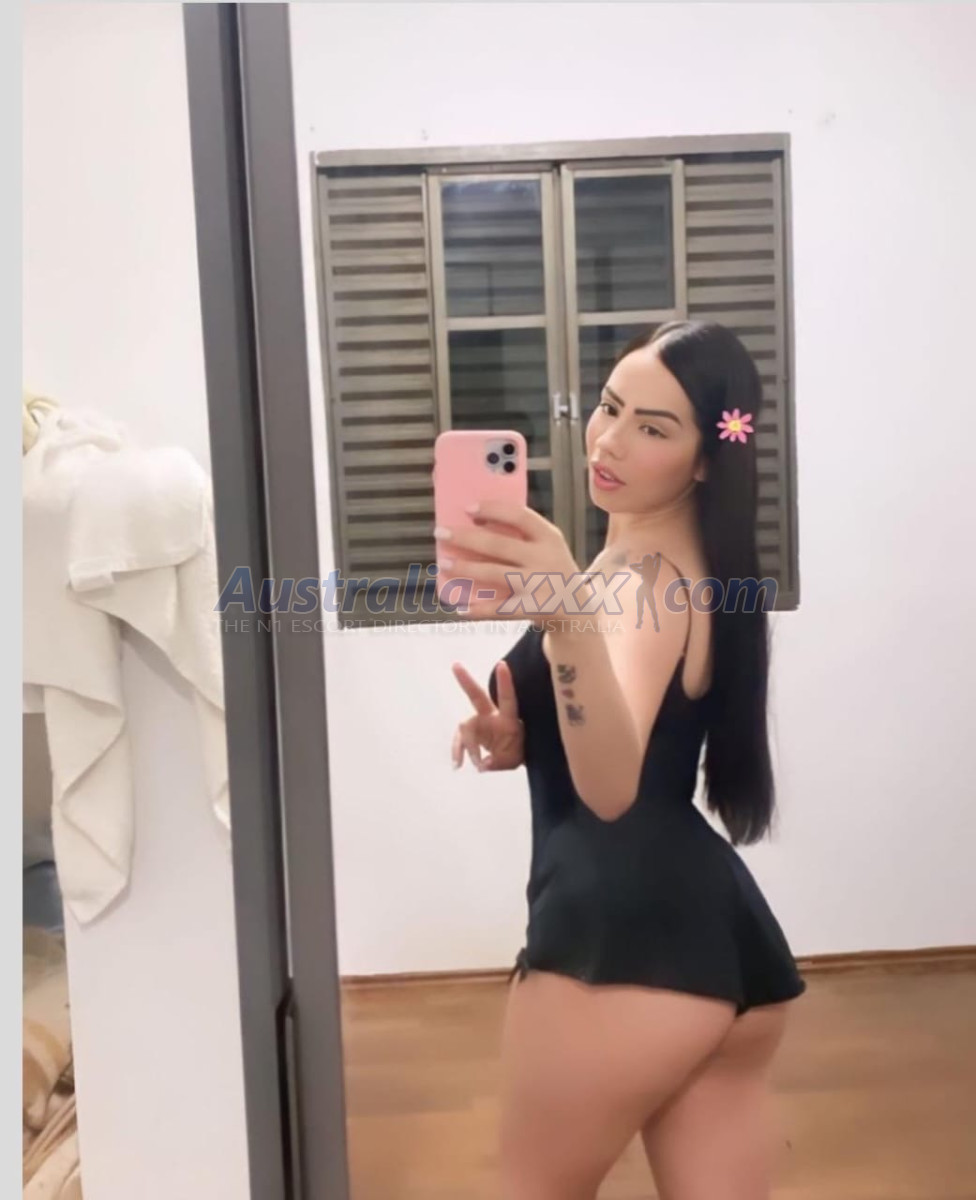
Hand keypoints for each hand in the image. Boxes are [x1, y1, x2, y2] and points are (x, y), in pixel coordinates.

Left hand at [434, 500, 582, 621]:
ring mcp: (539, 585)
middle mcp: (545, 559)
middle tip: (441, 532)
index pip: (520, 516)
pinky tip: (460, 606)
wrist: (578, 608)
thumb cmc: (551, 568)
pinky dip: (478, 609)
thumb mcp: (547, 546)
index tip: (468, 508)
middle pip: (499, 544)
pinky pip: (500, 609)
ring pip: (494, 573)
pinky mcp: (533, 608)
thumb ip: (521, 534)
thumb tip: (475, 524)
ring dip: (465, 568)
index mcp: (549, 537)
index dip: (493, 510)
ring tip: (444, 564)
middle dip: (465, 538)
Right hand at [450, 660, 523, 771]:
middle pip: (477, 696)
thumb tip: (483, 764)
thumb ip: (498, 762)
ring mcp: (479, 722)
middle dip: (466, 681)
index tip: (502, 664)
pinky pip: (460, 740)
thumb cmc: (516, 752)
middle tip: (455, 665)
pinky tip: (458, 765)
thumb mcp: (513, 760)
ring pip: (465, 728)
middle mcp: (491, 716)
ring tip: (467, 764)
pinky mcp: (471, 732)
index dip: (505, 682)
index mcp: (508, 719)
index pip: (508, 699)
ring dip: (465, 747)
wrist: (512, 755)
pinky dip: (458, 752)